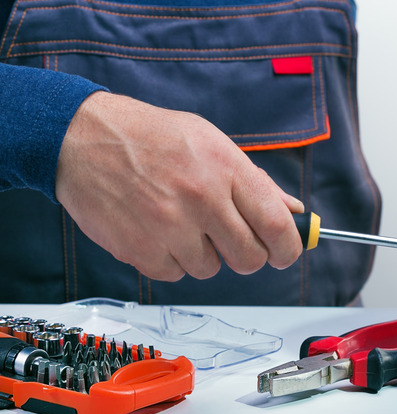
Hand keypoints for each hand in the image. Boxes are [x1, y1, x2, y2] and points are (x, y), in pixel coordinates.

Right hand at [55, 91, 304, 280]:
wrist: (83, 138)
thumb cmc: (153, 138)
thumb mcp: (212, 143)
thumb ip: (257, 182)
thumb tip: (294, 213)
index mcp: (226, 168)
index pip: (277, 226)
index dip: (288, 248)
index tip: (284, 253)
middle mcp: (202, 198)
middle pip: (249, 257)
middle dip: (247, 255)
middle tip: (232, 240)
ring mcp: (170, 226)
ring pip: (211, 268)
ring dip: (204, 254)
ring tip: (182, 222)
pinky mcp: (140, 249)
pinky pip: (176, 274)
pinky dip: (172, 260)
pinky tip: (158, 230)